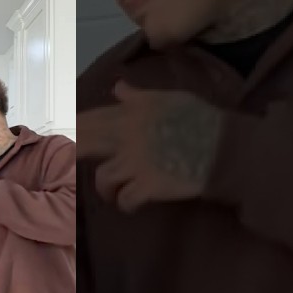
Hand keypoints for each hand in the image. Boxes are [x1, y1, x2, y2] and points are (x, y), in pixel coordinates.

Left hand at [78, 81, 223, 212]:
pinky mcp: (147, 186)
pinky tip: (131, 205)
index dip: (74, 129)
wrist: (226, 149)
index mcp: (132, 112)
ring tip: (114, 192)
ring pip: (102, 179)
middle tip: (73, 168)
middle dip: (76, 157)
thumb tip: (117, 87)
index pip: (91, 119)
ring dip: (106, 189)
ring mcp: (135, 162)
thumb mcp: (170, 99)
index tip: (65, 136)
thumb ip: (139, 97)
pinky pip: (124, 200)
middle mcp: (127, 135)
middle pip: (85, 146)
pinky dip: (126, 205)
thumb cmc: (202, 120)